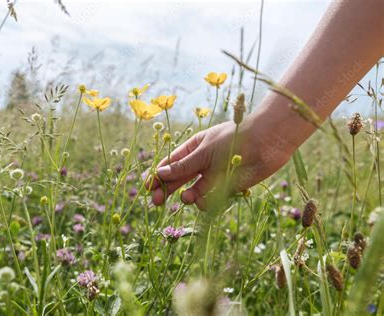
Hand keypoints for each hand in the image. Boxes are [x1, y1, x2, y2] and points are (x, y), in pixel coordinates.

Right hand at [146, 118, 292, 209]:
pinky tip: (203, 201)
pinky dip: (204, 202)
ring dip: (186, 196)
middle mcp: (200, 162)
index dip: (158, 175)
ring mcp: (212, 175)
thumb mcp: (204, 151)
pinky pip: (209, 198)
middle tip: (156, 202)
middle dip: (166, 190)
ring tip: (187, 197)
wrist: (265, 143)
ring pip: (192, 190)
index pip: (170, 163)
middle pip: (177, 179)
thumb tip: (160, 174)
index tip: (148, 186)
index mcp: (193, 147)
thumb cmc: (233, 138)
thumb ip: (183, 166)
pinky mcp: (225, 187)